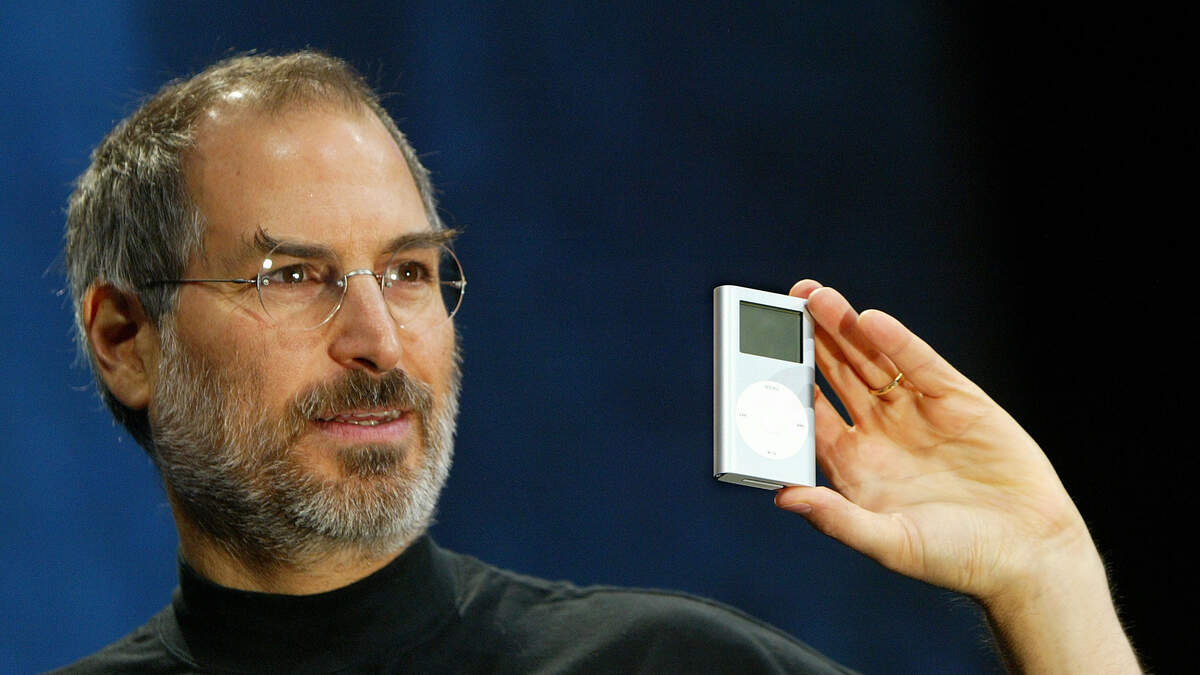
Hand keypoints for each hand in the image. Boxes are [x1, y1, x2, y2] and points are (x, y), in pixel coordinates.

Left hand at [775, 280, 1089, 601]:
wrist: (1030, 554)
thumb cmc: (957, 558)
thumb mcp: (889, 544)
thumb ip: (836, 520)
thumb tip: (784, 498)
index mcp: (853, 465)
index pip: (809, 414)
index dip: (784, 387)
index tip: (756, 361)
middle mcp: (880, 431)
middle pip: (836, 376)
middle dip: (810, 341)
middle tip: (783, 307)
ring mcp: (916, 411)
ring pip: (872, 360)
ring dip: (844, 329)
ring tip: (815, 298)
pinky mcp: (956, 398)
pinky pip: (919, 363)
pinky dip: (896, 341)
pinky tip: (871, 322)